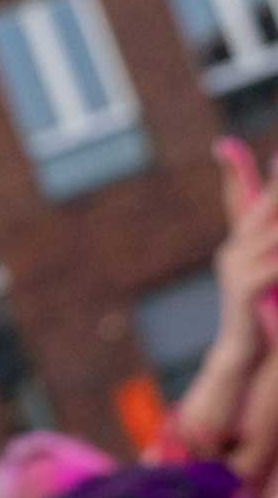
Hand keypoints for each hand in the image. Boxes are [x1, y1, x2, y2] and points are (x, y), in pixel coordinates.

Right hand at [211, 139, 277, 368]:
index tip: (223, 145)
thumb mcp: (268, 270)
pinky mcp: (242, 286)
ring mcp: (235, 266)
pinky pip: (275, 262)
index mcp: (241, 240)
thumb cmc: (264, 312)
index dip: (234, 167)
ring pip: (275, 232)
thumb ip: (268, 239)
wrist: (244, 351)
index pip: (237, 195)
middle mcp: (234, 248)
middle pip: (266, 204)